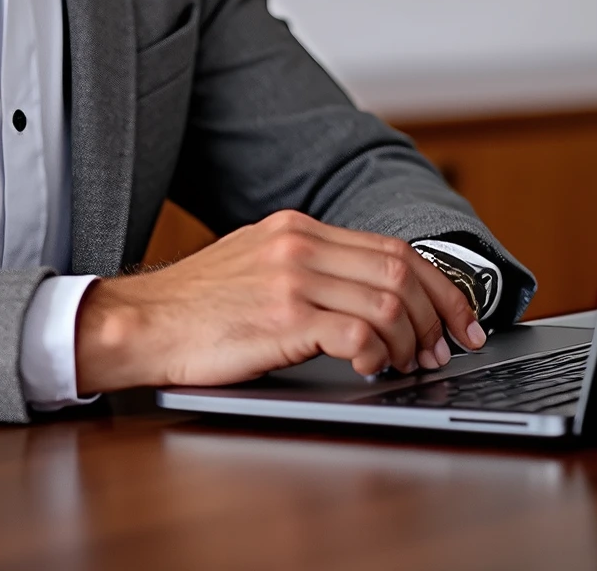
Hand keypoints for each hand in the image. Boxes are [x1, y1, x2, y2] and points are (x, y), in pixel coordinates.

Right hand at [74, 210, 488, 392]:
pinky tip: (370, 368)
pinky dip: (378, 354)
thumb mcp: (256, 266)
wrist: (138, 323)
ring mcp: (292, 277)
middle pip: (402, 272)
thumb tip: (369, 298)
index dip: (439, 286)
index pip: (393, 248)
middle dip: (437, 316)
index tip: (458, 318)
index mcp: (298, 228)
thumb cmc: (194, 309)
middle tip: (443, 350)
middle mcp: (300, 243)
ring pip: (388, 302)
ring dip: (409, 341)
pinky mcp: (284, 316)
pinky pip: (358, 332)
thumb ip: (309, 269)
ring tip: (405, 365)